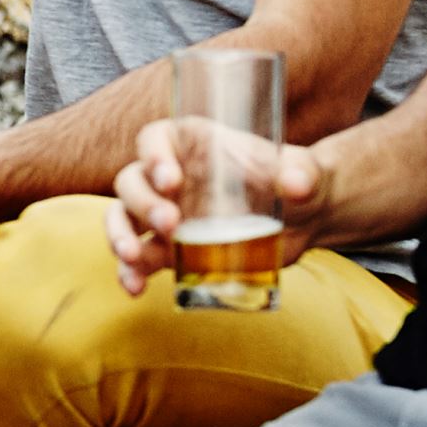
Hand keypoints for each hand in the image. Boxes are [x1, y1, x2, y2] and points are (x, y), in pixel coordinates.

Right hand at [105, 119, 329, 295]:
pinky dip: (130, 272)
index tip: (171, 179)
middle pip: (132, 180)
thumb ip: (302, 173)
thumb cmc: (300, 182)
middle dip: (143, 203)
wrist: (304, 221)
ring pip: (122, 218)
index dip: (153, 155)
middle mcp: (171, 176)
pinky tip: (135, 288)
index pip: (155, 138)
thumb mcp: (305, 172)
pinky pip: (138, 258)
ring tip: (133, 257)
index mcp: (194, 144)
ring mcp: (165, 213)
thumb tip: (296, 184)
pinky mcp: (171, 250)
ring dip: (120, 236)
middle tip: (170, 224)